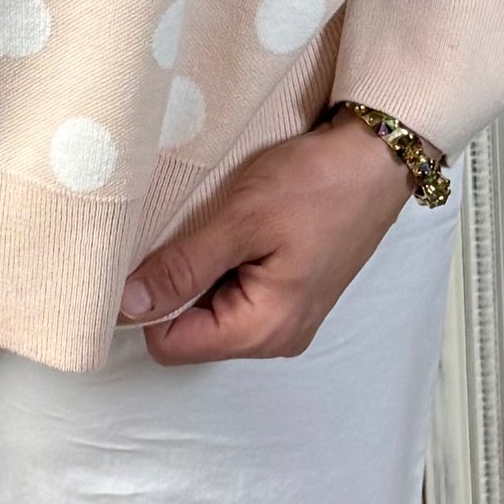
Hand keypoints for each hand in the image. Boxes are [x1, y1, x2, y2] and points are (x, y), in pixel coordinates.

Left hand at [115, 111, 428, 364]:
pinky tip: (237, 226)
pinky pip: (235, 292)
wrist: (376, 160)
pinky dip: (225, 262)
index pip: (170, 344)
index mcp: (263, 331)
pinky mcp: (291, 294)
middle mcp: (275, 338)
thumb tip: (126, 305)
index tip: (145, 251)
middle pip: (190, 330)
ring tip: (218, 222)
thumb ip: (183, 267)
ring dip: (202, 269)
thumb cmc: (315, 185)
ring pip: (211, 309)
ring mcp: (286, 319)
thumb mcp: (240, 219)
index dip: (147, 301)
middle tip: (186, 227)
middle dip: (177, 282)